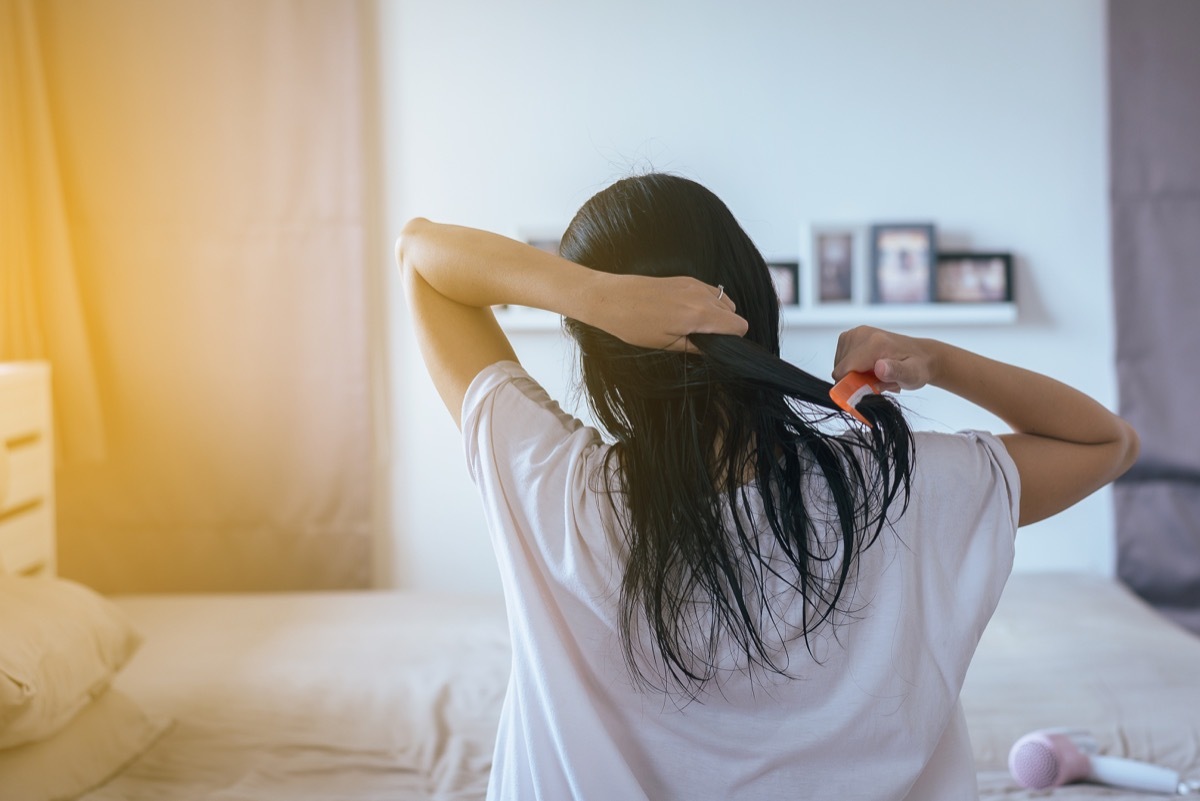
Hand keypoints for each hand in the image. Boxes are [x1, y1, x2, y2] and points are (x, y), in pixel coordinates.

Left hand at [586, 273, 748, 350]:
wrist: (612, 298)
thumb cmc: (634, 324)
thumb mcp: (667, 344)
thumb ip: (697, 347)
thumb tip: (715, 350)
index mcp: (700, 314)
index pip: (739, 326)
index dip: (733, 340)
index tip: (719, 347)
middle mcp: (702, 295)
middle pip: (734, 313)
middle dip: (725, 327)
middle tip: (703, 339)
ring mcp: (694, 284)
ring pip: (724, 301)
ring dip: (717, 315)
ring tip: (694, 327)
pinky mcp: (686, 279)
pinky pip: (710, 292)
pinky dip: (708, 304)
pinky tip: (687, 314)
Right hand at [832, 326, 939, 391]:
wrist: (921, 354)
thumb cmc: (917, 368)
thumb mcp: (912, 375)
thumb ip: (896, 371)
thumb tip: (880, 367)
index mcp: (875, 343)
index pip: (844, 369)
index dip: (850, 386)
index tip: (867, 390)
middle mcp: (861, 334)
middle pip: (841, 368)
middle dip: (854, 380)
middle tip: (876, 381)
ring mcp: (854, 333)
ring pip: (839, 365)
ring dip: (853, 374)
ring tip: (874, 374)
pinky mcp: (851, 335)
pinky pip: (841, 359)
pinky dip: (852, 367)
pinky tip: (868, 367)